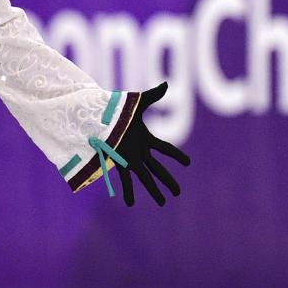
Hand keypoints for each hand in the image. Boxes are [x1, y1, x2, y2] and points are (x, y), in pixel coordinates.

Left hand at [114, 83, 190, 206]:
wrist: (98, 116)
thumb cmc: (116, 109)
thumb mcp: (137, 102)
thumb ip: (153, 95)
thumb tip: (167, 84)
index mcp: (145, 139)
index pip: (165, 149)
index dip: (177, 156)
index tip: (188, 163)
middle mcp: (139, 151)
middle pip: (158, 169)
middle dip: (168, 180)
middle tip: (177, 193)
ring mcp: (129, 158)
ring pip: (145, 177)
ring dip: (153, 190)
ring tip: (161, 203)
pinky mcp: (118, 161)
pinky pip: (124, 178)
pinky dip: (128, 190)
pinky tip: (130, 203)